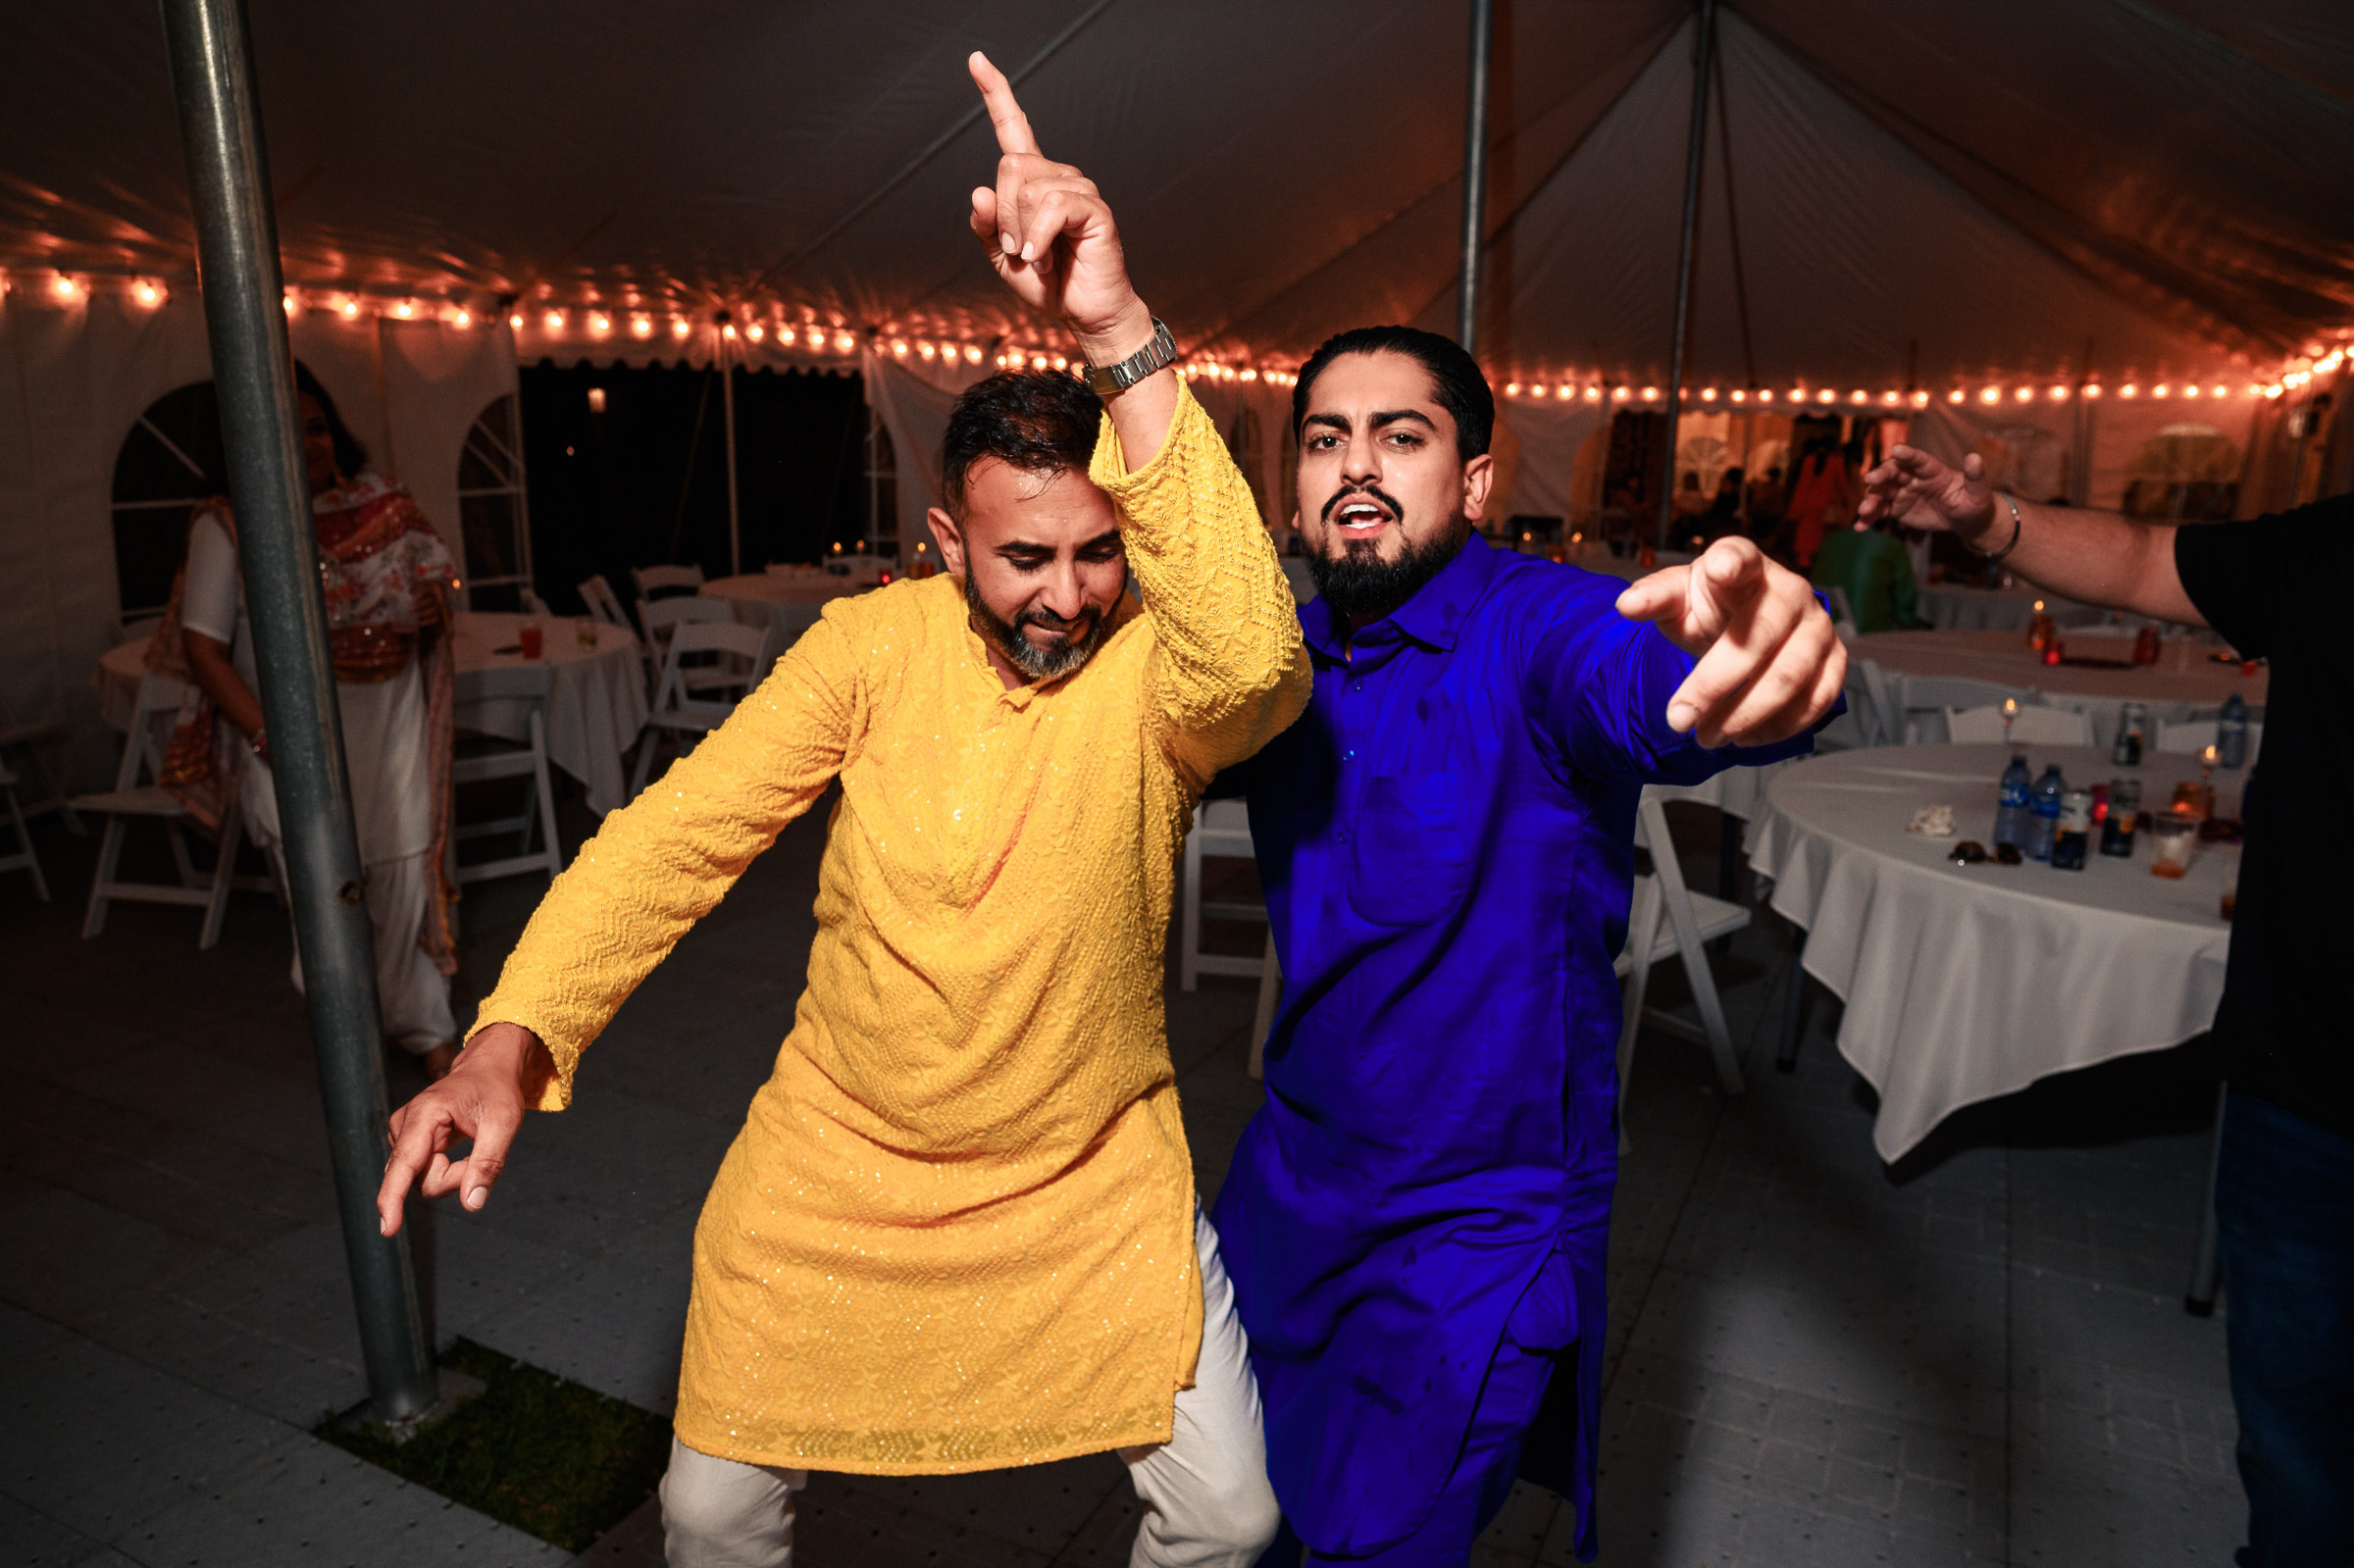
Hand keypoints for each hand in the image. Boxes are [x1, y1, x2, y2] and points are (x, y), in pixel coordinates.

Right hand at [375, 1022, 550, 1236]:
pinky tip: (460, 1147)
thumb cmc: (495, 1090)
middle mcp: (404, 1125)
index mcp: (424, 1114)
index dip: (393, 1198)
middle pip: (420, 1180)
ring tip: (473, 1143)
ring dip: (453, 1174)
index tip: (387, 1228)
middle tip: (482, 1150)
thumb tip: (472, 1203)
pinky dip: (448, 1170)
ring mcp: (403, 1136)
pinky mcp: (408, 1145)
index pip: (405, 1165)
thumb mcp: (504, 1123)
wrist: (486, 1069)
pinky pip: (425, 1175)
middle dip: (455, 1178)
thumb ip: (488, 1163)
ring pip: (423, 1181)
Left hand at [966, 51, 1152, 363]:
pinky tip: (1044, 260)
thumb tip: (979, 192)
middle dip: (1004, 215)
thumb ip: (987, 227)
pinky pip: (1052, 207)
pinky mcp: (1094, 207)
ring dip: (1022, 233)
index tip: (976, 60)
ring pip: (1027, 188)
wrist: (1086, 314)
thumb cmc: (1050, 285)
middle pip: (1009, 167)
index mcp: (1033, 181)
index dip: (995, 94)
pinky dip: (1039, 238)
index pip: (1013, 128)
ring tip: (1038, 259)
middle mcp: (1058, 175)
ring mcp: (1079, 188)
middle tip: (1019, 251)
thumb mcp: (1003, 258)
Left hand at [1616, 537, 1847, 747]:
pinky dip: (1780, 727)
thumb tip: (1626, 605)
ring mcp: (1818, 626)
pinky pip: (1818, 700)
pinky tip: (1746, 737)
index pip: (1740, 556)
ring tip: (1707, 737)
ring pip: (1789, 677)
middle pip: (1756, 640)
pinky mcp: (1835, 660)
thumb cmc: (1713, 606)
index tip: (1719, 568)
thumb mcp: (1678, 599)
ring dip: (1744, 716)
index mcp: (1747, 566)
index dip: (1731, 562)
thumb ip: (1655, 598)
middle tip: (1678, 720)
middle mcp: (1791, 591)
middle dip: (1712, 687)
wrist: (1749, 622)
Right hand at [1857, 445, 1996, 540]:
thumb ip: (1975, 475)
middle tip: (1870, 480)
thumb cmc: (1974, 502)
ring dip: (1870, 500)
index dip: (1908, 454)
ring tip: (1864, 511)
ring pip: (1882, 492)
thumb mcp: (1978, 491)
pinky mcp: (1897, 508)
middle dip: (1880, 475)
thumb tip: (1975, 457)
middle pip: (1893, 473)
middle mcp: (1914, 478)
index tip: (1896, 450)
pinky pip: (1880, 512)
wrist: (1965, 518)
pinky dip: (1868, 519)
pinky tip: (1859, 527)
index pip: (1918, 460)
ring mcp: (1903, 493)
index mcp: (1933, 471)